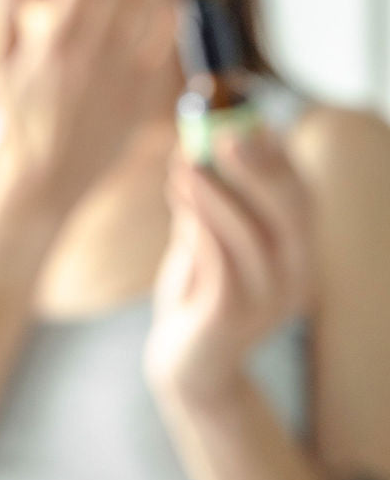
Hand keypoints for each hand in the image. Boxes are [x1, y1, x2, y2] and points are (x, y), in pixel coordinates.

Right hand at [0, 0, 182, 228]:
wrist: (45, 179)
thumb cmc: (20, 119)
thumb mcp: (6, 64)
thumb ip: (10, 16)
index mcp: (53, 42)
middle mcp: (90, 55)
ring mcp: (119, 77)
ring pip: (147, 13)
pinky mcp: (140, 99)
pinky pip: (160, 52)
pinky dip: (168, 23)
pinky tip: (175, 1)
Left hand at [144, 127, 316, 409]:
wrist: (185, 361)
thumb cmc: (198, 289)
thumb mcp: (204, 235)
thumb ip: (206, 196)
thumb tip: (191, 140)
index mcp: (296, 249)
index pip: (301, 194)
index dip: (276, 154)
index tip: (246, 118)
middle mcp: (295, 274)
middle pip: (292, 212)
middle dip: (258, 168)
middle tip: (222, 134)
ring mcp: (269, 300)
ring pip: (251, 237)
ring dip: (216, 195)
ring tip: (184, 165)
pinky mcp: (233, 317)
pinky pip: (222, 265)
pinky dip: (200, 227)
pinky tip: (179, 199)